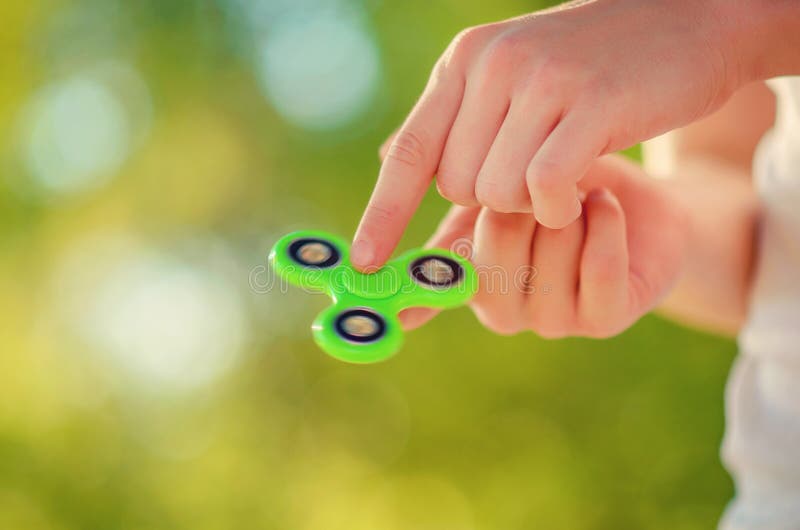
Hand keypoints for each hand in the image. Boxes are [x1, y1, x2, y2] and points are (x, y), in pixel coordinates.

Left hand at [352, 0, 743, 269]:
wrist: (689, 21)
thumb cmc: (592, 69)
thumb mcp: (510, 78)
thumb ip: (452, 122)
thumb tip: (388, 162)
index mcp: (465, 61)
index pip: (411, 151)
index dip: (383, 213)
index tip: (363, 264)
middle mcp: (493, 64)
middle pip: (458, 186)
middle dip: (493, 198)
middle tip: (537, 169)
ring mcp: (541, 80)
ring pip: (499, 194)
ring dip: (532, 202)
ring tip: (567, 165)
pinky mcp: (591, 104)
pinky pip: (544, 188)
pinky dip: (560, 204)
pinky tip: (584, 183)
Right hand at [400, 155, 687, 338]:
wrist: (638, 204)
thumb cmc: (562, 180)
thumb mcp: (507, 167)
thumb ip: (454, 168)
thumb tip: (385, 152)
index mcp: (468, 276)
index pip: (429, 288)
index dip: (405, 292)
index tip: (373, 290)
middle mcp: (501, 308)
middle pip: (487, 264)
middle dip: (515, 206)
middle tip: (538, 173)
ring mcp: (552, 320)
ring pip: (545, 265)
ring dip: (567, 211)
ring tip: (581, 188)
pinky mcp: (605, 321)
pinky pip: (597, 275)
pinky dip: (604, 228)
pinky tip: (607, 205)